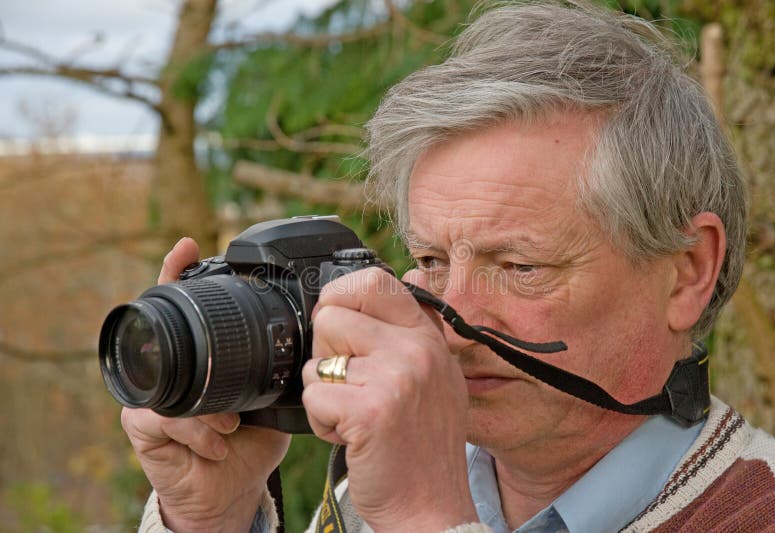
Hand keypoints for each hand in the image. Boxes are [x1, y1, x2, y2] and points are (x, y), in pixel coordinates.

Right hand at [120, 237, 290, 531]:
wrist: (233, 489)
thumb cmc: (253, 436)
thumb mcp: (277, 393)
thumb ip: (287, 363)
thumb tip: (321, 328)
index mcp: (202, 355)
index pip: (184, 305)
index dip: (179, 272)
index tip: (186, 243)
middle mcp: (171, 367)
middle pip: (161, 328)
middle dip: (177, 321)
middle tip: (202, 327)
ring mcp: (151, 395)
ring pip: (166, 378)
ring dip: (204, 403)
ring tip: (233, 422)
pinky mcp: (141, 426)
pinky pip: (165, 417)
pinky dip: (199, 431)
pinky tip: (220, 443)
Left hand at [302, 267, 478, 531]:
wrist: (431, 508)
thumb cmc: (423, 446)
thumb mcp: (437, 376)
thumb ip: (414, 328)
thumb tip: (398, 275)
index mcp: (428, 338)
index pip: (374, 281)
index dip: (340, 296)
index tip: (336, 322)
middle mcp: (416, 351)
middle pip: (331, 316)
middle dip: (325, 353)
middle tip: (349, 387)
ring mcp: (396, 379)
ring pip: (317, 362)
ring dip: (323, 393)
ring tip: (354, 416)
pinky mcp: (370, 412)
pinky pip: (313, 398)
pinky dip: (322, 424)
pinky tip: (350, 437)